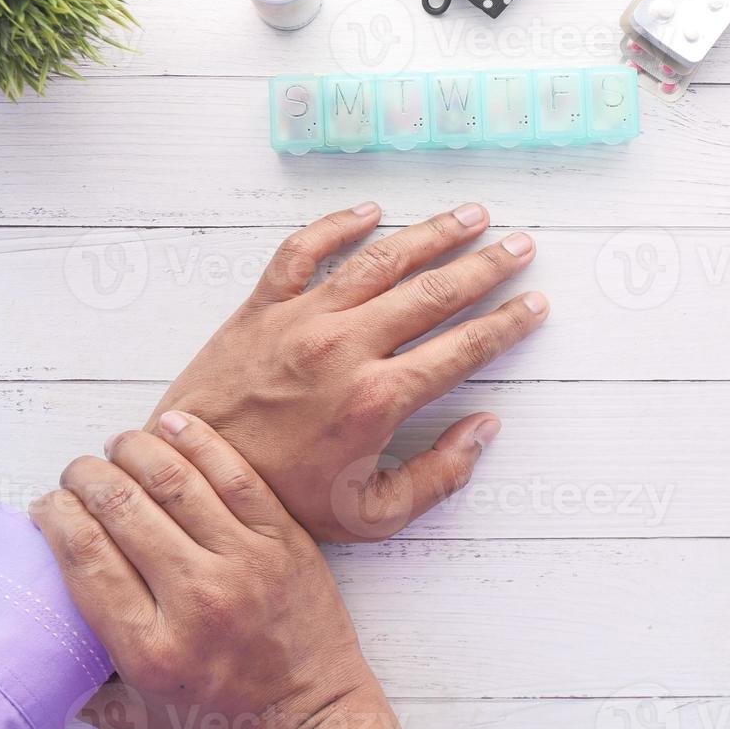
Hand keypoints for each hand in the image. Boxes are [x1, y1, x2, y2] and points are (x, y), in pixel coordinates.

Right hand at [32, 412, 413, 728]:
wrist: (312, 712)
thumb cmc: (225, 714)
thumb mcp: (138, 718)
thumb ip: (82, 685)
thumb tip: (36, 637)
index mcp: (150, 647)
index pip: (85, 556)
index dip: (56, 517)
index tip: (47, 507)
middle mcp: (196, 598)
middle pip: (122, 508)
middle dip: (85, 477)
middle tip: (77, 473)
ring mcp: (244, 561)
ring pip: (174, 480)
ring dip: (134, 450)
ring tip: (117, 445)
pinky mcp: (284, 537)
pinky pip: (235, 473)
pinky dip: (197, 440)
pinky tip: (173, 424)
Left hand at [145, 202, 547, 541]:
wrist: (194, 481)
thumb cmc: (283, 503)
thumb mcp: (372, 515)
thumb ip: (438, 477)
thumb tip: (485, 429)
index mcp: (377, 399)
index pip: (463, 347)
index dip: (507, 323)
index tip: (535, 303)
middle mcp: (345, 348)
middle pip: (432, 292)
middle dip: (485, 266)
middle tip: (519, 246)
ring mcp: (300, 321)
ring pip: (379, 260)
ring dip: (430, 233)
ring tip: (470, 215)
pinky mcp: (259, 309)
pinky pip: (301, 252)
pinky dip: (337, 225)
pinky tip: (370, 212)